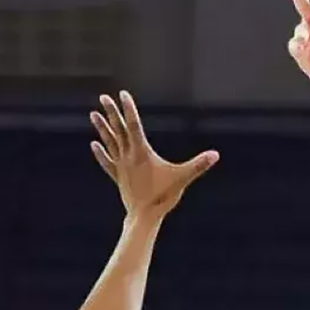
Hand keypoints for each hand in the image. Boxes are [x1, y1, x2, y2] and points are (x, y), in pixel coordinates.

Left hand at [89, 92, 215, 219]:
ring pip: (109, 143)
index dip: (129, 109)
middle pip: (118, 130)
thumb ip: (198, 165)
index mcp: (142, 152)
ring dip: (102, 128)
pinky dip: (101, 153)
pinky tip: (94, 144)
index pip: (134, 125)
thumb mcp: (182, 178)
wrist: (144, 216)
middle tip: (104, 98)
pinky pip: (107, 162)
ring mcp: (121, 167)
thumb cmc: (163, 196)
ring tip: (93, 114)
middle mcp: (128, 156)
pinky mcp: (118, 177)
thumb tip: (215, 155)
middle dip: (112, 113)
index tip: (123, 94)